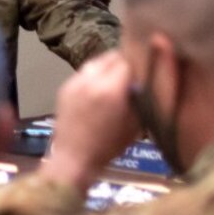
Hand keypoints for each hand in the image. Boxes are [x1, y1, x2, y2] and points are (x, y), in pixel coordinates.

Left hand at [41, 50, 141, 191]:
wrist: (73, 157)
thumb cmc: (108, 146)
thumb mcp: (134, 125)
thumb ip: (140, 99)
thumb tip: (145, 83)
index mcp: (110, 90)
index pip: (128, 62)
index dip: (140, 63)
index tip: (148, 67)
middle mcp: (91, 79)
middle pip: (111, 57)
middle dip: (125, 61)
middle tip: (136, 70)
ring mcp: (75, 81)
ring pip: (97, 62)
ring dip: (109, 65)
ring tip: (120, 77)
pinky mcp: (65, 86)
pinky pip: (85, 72)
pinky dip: (96, 74)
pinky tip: (103, 85)